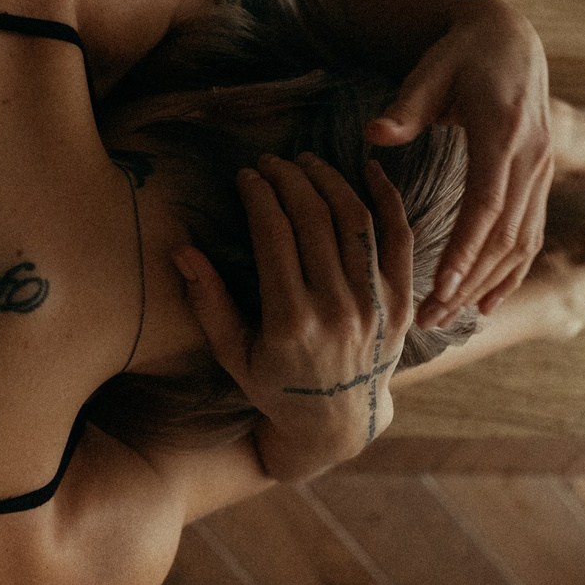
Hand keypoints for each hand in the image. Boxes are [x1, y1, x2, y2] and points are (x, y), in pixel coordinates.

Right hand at [173, 153, 414, 481]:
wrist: (338, 422)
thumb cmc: (276, 386)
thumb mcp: (233, 353)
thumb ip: (208, 302)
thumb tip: (182, 250)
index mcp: (289, 322)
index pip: (273, 234)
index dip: (258, 195)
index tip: (246, 175)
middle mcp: (336, 310)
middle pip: (313, 219)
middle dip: (288, 179)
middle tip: (272, 162)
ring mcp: (374, 305)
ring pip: (355, 220)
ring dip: (330, 181)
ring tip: (308, 162)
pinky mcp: (402, 303)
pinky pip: (401, 239)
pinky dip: (388, 199)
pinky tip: (371, 171)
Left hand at [366, 0, 561, 326]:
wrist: (510, 37)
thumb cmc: (460, 53)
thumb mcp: (430, 71)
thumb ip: (404, 108)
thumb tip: (373, 134)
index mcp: (504, 131)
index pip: (487, 204)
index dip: (465, 250)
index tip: (440, 287)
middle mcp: (533, 156)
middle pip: (505, 234)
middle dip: (469, 282)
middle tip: (430, 319)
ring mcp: (543, 169)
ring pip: (521, 241)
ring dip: (488, 285)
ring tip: (450, 319)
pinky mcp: (543, 178)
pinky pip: (531, 233)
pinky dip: (512, 272)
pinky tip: (487, 303)